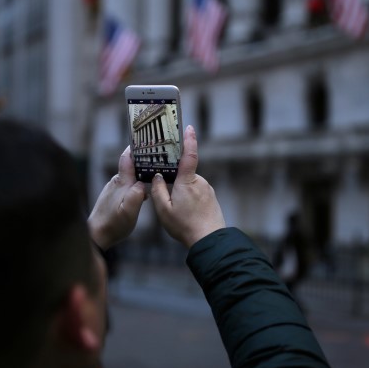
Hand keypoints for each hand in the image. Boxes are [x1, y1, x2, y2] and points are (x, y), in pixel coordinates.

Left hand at [88, 146, 146, 249]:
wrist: (97, 236)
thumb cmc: (113, 225)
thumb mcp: (128, 212)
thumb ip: (135, 196)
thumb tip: (142, 183)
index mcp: (121, 182)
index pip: (127, 158)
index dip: (136, 147)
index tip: (147, 137)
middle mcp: (117, 182)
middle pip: (131, 164)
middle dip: (144, 158)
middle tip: (160, 154)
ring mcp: (115, 188)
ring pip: (130, 175)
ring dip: (141, 172)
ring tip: (156, 171)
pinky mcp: (115, 195)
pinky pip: (128, 184)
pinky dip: (137, 183)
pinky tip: (144, 190)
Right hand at [151, 125, 224, 247]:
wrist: (209, 240)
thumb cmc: (184, 225)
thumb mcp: (163, 210)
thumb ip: (158, 190)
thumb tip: (157, 176)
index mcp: (187, 181)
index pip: (189, 155)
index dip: (189, 140)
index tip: (189, 127)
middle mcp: (199, 182)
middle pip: (183, 175)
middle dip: (175, 184)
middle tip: (169, 202)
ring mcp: (207, 190)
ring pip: (190, 186)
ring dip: (182, 195)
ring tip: (179, 214)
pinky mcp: (211, 198)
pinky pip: (197, 194)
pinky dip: (190, 202)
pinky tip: (187, 216)